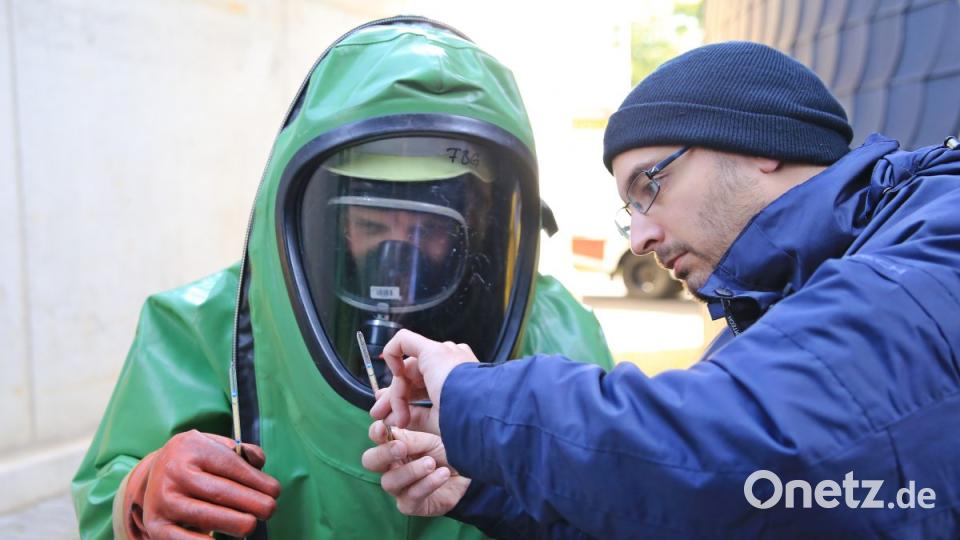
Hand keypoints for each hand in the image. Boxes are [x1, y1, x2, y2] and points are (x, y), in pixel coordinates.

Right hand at [123, 430, 280, 538]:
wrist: (154, 476)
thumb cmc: (196, 462)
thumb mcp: (213, 444)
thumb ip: (239, 451)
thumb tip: (258, 461)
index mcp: (190, 446)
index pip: (229, 464)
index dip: (255, 480)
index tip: (275, 491)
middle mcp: (173, 472)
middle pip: (219, 492)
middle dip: (251, 502)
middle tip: (270, 510)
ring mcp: (162, 499)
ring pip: (205, 516)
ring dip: (233, 523)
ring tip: (251, 525)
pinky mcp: (155, 525)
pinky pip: (182, 539)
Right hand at [361, 420, 470, 515]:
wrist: (469, 474)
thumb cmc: (446, 454)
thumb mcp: (431, 440)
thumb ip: (410, 437)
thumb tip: (388, 428)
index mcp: (394, 446)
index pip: (376, 438)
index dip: (375, 433)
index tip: (381, 427)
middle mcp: (391, 467)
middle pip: (370, 461)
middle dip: (383, 454)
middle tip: (401, 448)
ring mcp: (399, 488)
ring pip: (389, 481)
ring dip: (411, 470)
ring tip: (431, 463)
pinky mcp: (411, 505)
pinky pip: (411, 496)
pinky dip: (427, 484)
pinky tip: (442, 474)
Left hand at [369, 329, 478, 434]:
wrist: (483, 414)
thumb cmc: (470, 421)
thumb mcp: (438, 421)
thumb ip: (415, 417)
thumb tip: (392, 419)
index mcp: (459, 378)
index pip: (423, 384)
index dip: (404, 398)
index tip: (394, 418)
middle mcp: (453, 362)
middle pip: (412, 376)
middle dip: (394, 397)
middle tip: (381, 415)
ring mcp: (444, 353)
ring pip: (407, 368)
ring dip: (396, 393)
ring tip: (396, 415)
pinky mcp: (432, 350)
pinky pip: (403, 341)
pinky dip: (391, 355)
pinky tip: (393, 374)